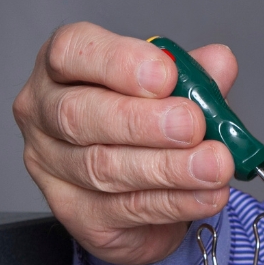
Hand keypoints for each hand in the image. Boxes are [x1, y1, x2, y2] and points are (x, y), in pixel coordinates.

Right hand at [12, 22, 237, 264]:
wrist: (145, 187)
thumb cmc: (147, 120)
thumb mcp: (173, 88)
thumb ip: (193, 74)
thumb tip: (219, 62)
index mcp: (63, 66)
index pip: (71, 52)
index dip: (118, 62)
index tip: (166, 75)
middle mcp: (44, 112)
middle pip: (77, 114)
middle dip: (141, 121)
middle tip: (191, 125)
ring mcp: (51, 165)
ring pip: (103, 167)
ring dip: (167, 168)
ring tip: (214, 166)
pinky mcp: (74, 212)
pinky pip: (123, 208)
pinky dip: (172, 202)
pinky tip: (205, 194)